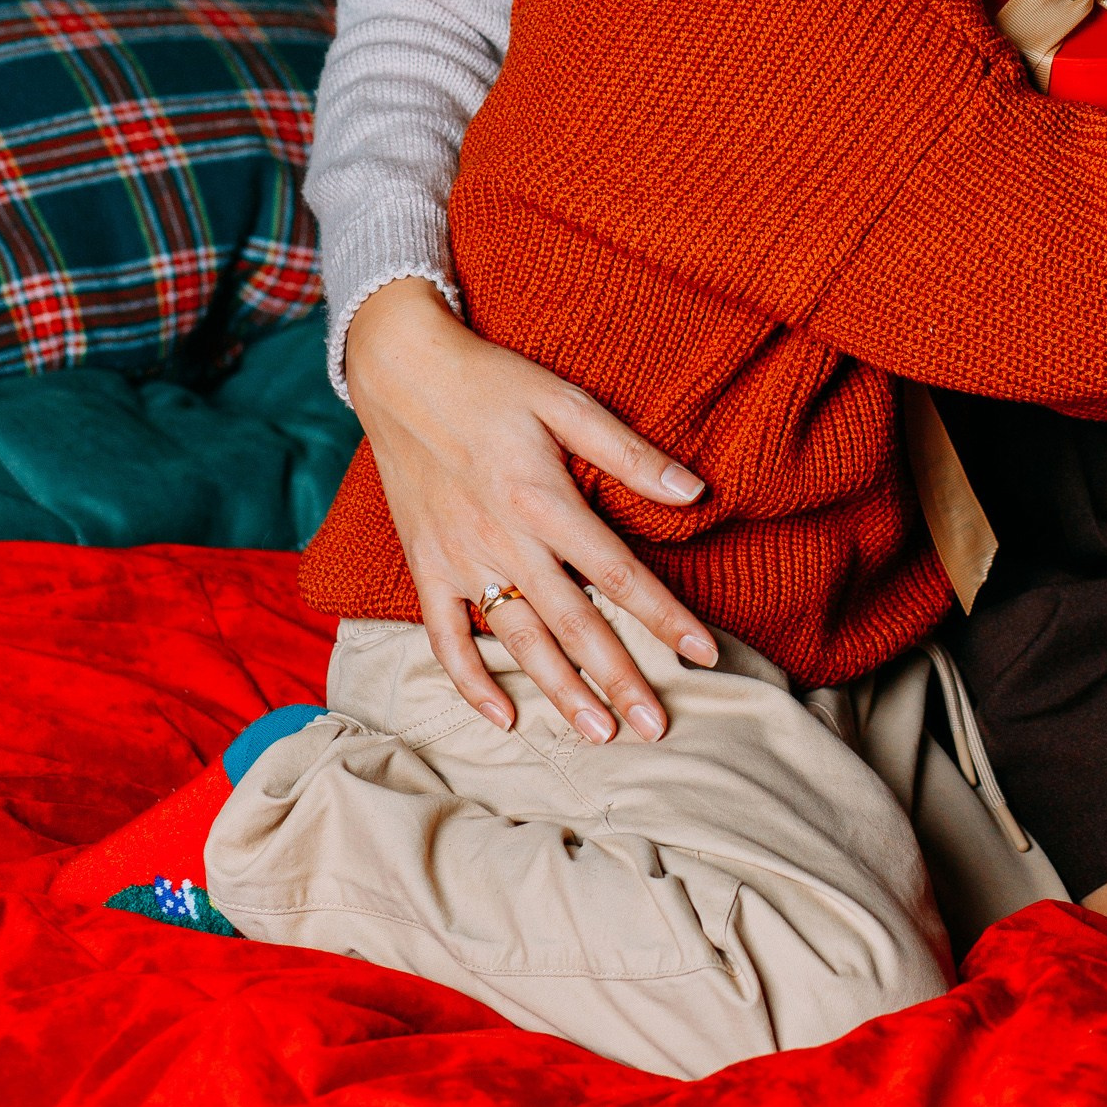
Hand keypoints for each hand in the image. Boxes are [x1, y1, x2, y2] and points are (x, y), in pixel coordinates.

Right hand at [344, 278, 718, 746]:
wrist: (401, 372)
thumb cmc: (494, 383)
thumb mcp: (567, 402)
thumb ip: (629, 453)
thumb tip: (694, 492)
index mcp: (544, 500)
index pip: (619, 575)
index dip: (665, 617)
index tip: (705, 655)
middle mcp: (503, 541)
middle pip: (574, 624)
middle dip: (619, 680)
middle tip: (657, 728)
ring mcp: (460, 561)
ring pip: (518, 642)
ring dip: (559, 693)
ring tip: (599, 734)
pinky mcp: (425, 568)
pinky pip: (446, 639)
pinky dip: (471, 682)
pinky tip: (504, 715)